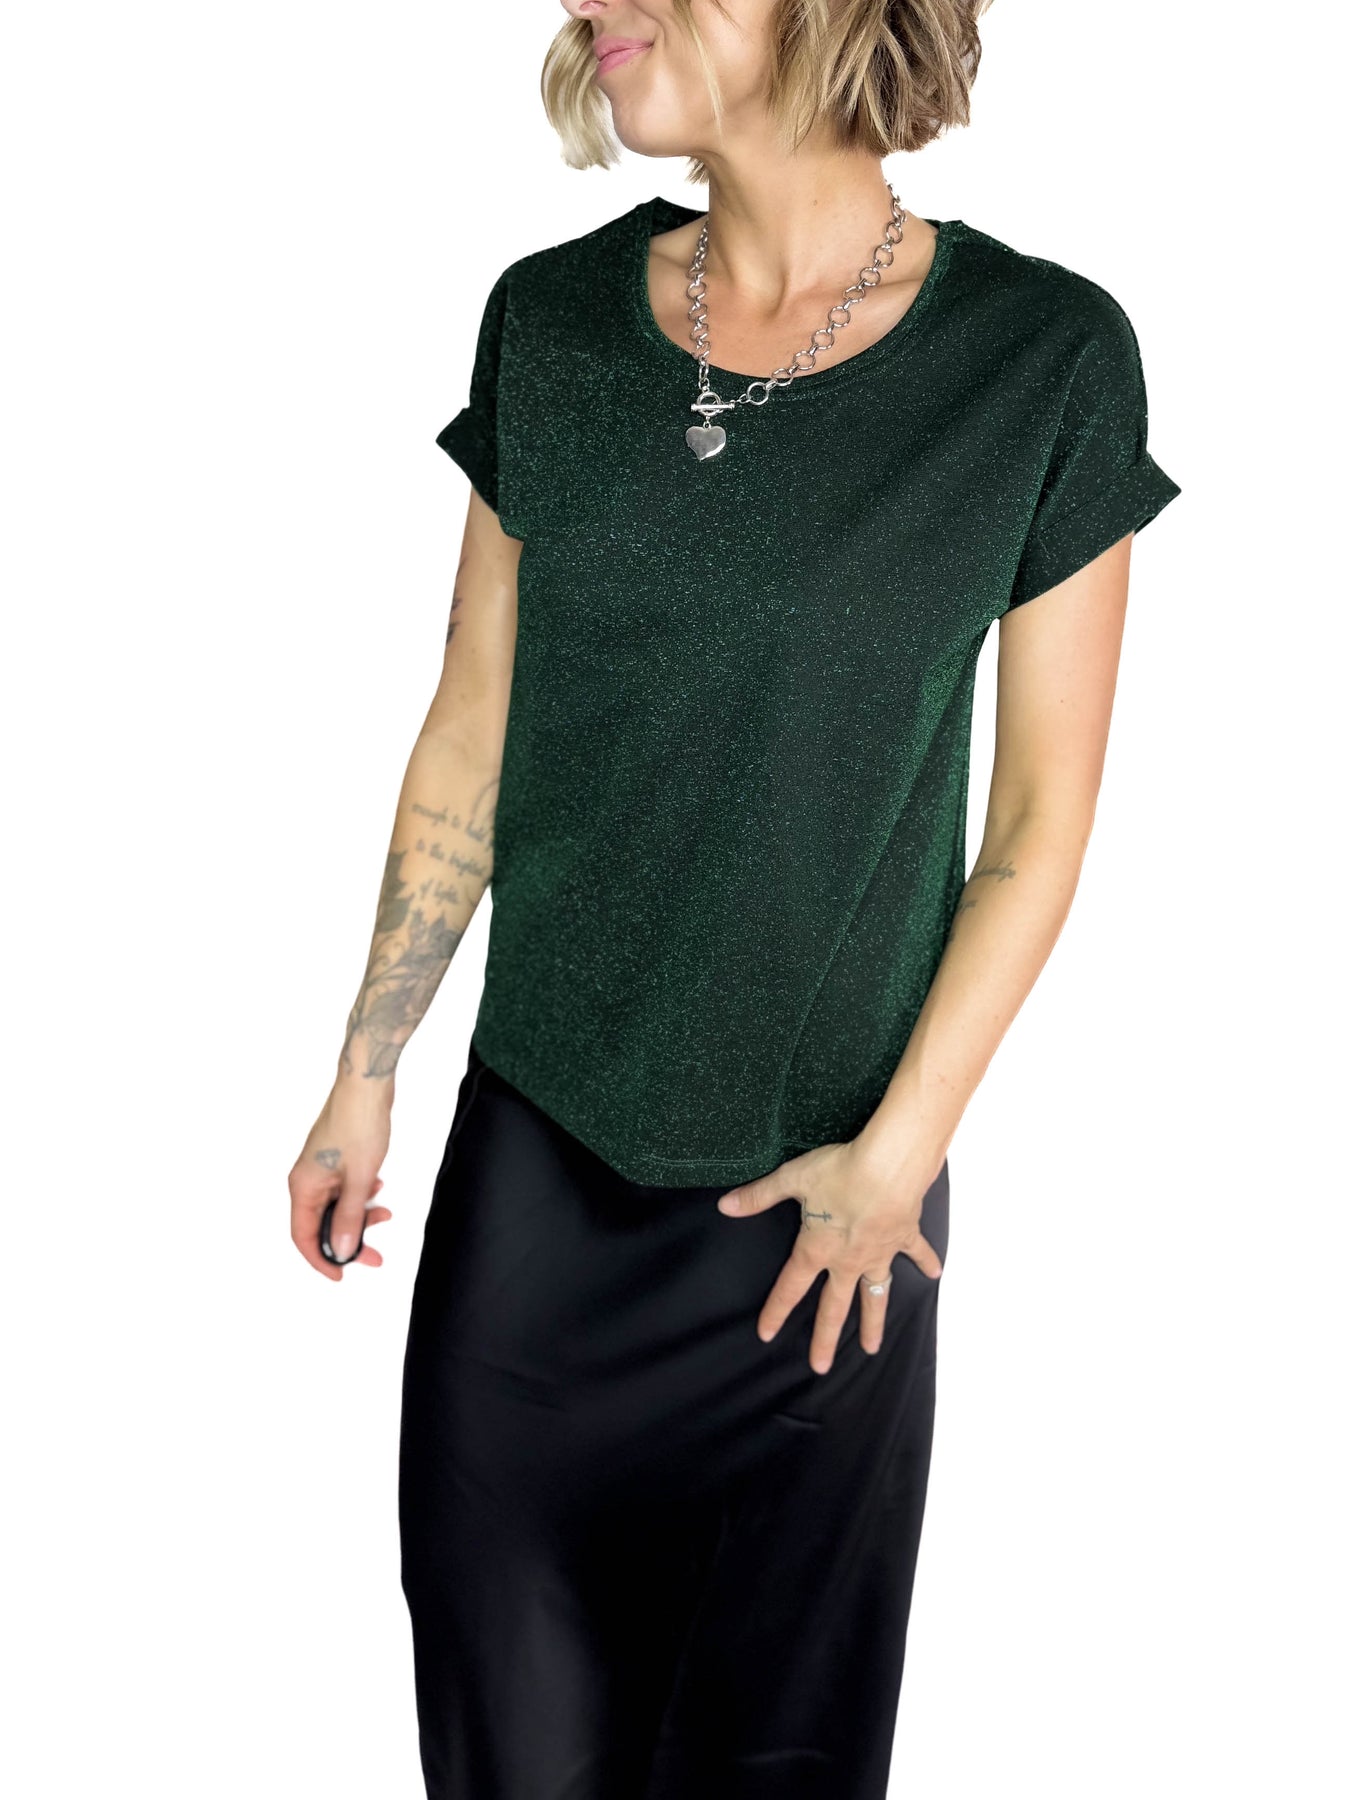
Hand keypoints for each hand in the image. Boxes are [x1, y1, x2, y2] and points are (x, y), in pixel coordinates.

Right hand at [289, 1079, 394, 1280]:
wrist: (367, 1085)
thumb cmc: (359, 1123)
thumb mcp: (360, 1178)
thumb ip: (351, 1217)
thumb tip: (343, 1251)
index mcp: (303, 1186)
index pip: (303, 1236)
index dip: (320, 1260)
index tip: (340, 1275)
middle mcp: (307, 1180)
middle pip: (322, 1224)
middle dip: (348, 1241)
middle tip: (374, 1255)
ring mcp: (322, 1169)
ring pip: (336, 1207)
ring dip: (360, 1216)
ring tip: (386, 1214)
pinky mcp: (336, 1159)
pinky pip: (345, 1189)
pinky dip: (361, 1196)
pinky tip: (379, 1190)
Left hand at [717, 1137, 942, 1374]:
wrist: (889, 1165)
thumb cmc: (839, 1171)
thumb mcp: (792, 1179)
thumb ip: (758, 1196)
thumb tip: (725, 1206)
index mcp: (818, 1248)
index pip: (791, 1287)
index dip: (777, 1311)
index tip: (767, 1335)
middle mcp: (848, 1260)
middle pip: (834, 1306)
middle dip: (825, 1338)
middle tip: (821, 1367)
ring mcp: (879, 1252)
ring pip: (875, 1295)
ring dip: (873, 1322)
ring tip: (871, 1348)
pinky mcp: (904, 1236)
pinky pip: (916, 1253)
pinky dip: (926, 1262)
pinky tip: (934, 1274)